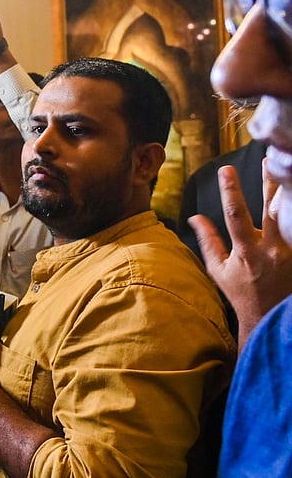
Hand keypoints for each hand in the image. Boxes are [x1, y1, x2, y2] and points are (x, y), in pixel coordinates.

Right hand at [191, 162, 291, 347]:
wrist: (272, 318)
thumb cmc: (242, 294)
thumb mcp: (218, 269)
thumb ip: (209, 241)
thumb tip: (194, 217)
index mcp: (247, 252)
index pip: (235, 215)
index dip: (230, 191)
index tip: (225, 170)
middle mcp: (272, 250)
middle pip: (272, 209)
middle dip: (269, 183)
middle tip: (269, 159)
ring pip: (290, 218)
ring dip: (287, 196)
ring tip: (286, 173)